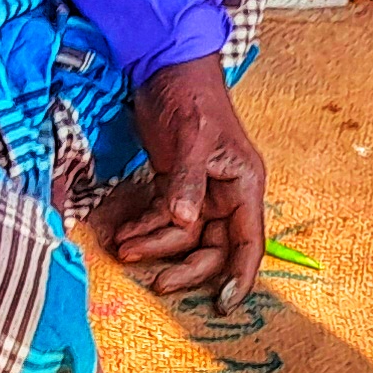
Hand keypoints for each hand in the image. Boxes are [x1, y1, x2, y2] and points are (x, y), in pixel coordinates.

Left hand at [113, 60, 267, 304]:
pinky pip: (163, 218)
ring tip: (125, 248)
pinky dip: (145, 227)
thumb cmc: (192, 97)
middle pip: (214, 248)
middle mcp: (226, 194)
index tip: (224, 305)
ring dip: (156, 246)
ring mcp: (200, 191)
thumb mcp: (193, 138)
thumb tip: (185, 221)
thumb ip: (189, 181)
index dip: (241, 277)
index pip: (249, 242)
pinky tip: (123, 232)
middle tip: (158, 284)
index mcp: (244, 185)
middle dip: (186, 268)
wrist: (165, 66)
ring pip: (183, 236)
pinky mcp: (175, 184)